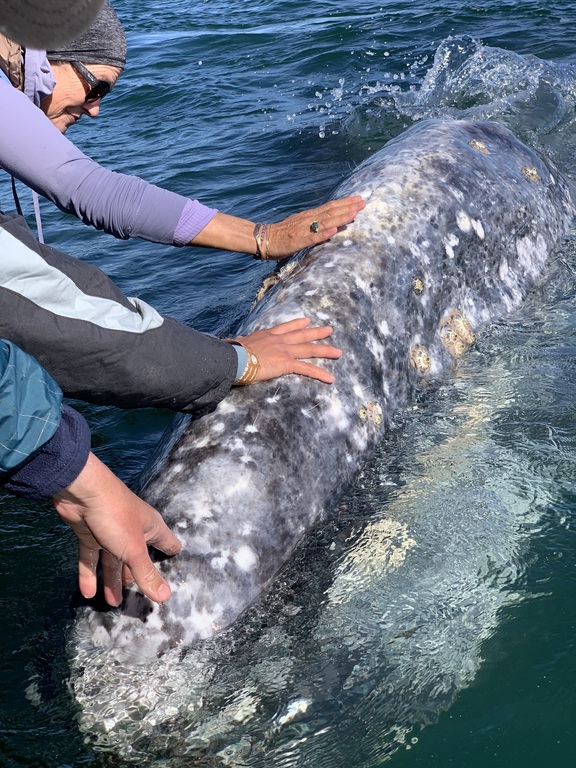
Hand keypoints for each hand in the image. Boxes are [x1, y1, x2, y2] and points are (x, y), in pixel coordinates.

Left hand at [53, 452, 180, 606]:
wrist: (83, 492)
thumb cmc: (116, 516)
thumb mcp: (134, 550)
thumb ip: (147, 574)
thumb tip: (165, 597)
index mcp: (151, 528)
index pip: (168, 544)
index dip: (171, 558)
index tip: (175, 577)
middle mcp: (133, 530)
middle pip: (137, 559)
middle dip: (137, 578)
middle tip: (138, 600)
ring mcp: (111, 532)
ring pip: (113, 561)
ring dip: (112, 581)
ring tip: (112, 603)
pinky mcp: (90, 534)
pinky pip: (91, 558)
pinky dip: (89, 574)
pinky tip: (88, 593)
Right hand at [189, 196, 365, 258]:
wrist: (263, 239)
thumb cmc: (281, 235)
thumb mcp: (300, 226)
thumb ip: (313, 224)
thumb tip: (330, 223)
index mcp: (308, 216)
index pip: (329, 207)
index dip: (344, 203)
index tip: (359, 198)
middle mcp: (307, 219)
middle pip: (330, 211)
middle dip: (348, 206)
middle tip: (364, 202)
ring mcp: (303, 229)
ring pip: (325, 221)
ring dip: (340, 216)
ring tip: (355, 212)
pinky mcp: (298, 241)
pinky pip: (313, 237)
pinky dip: (324, 233)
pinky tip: (335, 229)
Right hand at [238, 317, 341, 383]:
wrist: (234, 357)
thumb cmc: (232, 353)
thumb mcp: (238, 344)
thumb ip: (241, 342)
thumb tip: (235, 341)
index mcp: (267, 335)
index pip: (285, 328)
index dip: (297, 324)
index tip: (306, 320)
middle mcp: (278, 340)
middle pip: (302, 335)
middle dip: (316, 333)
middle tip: (329, 330)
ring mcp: (284, 350)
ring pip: (309, 350)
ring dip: (326, 351)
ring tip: (339, 352)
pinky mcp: (287, 363)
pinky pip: (307, 369)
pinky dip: (320, 374)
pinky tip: (331, 378)